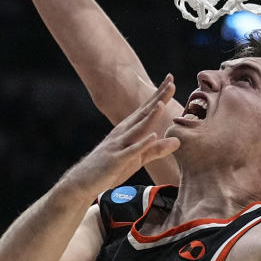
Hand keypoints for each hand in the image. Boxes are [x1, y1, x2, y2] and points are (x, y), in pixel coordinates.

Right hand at [62, 75, 180, 195]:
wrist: (83, 181)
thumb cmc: (111, 167)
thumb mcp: (138, 158)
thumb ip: (157, 149)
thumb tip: (178, 141)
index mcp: (128, 129)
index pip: (147, 109)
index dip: (159, 95)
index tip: (171, 80)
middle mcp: (123, 132)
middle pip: (144, 112)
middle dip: (158, 97)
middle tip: (171, 81)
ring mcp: (119, 145)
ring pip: (137, 128)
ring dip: (150, 116)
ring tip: (162, 104)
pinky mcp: (116, 160)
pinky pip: (131, 151)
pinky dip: (141, 143)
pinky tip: (152, 136)